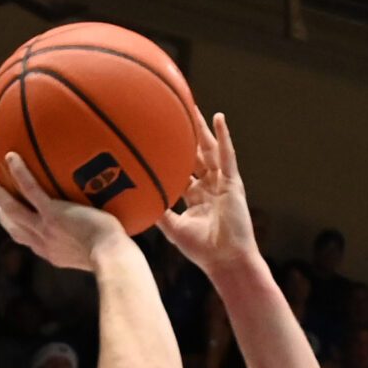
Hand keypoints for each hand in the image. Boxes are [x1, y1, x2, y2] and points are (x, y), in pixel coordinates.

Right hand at [0, 151, 128, 270]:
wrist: (113, 257)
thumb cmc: (117, 256)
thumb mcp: (103, 249)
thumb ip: (100, 236)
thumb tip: (115, 226)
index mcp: (53, 253)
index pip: (30, 242)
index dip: (19, 231)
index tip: (14, 222)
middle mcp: (44, 242)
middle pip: (14, 227)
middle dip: (2, 214)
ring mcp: (46, 228)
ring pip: (12, 209)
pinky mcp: (53, 214)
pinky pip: (30, 190)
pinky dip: (19, 173)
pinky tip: (11, 156)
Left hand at [153, 114, 256, 270]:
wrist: (226, 261)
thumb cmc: (202, 251)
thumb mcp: (172, 227)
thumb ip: (158, 210)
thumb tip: (135, 197)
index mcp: (196, 197)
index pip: (182, 170)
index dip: (172, 154)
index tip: (158, 137)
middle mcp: (209, 187)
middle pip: (195, 155)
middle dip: (185, 134)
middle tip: (173, 111)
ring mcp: (222, 184)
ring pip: (210, 150)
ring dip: (202, 128)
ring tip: (192, 105)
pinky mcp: (233, 184)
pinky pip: (227, 155)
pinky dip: (223, 136)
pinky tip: (218, 118)